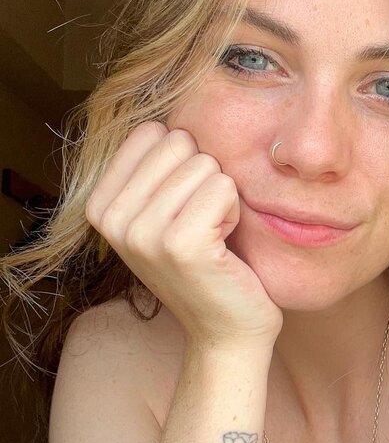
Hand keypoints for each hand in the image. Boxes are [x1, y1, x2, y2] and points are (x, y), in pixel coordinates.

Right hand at [85, 120, 283, 350]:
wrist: (227, 329)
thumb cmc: (208, 262)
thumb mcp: (164, 210)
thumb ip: (154, 166)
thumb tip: (167, 113)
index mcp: (100, 205)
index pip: (152, 132)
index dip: (183, 163)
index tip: (183, 209)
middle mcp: (113, 219)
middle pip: (180, 142)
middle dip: (204, 178)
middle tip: (202, 226)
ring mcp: (143, 233)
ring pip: (206, 164)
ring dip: (222, 198)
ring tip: (212, 238)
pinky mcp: (182, 245)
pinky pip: (224, 187)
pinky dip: (234, 212)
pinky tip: (224, 246)